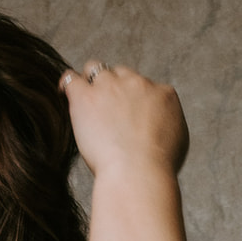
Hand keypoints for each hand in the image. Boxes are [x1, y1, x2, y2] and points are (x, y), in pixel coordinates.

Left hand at [60, 61, 188, 178]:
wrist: (138, 171)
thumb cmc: (157, 166)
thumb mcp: (177, 141)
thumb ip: (167, 125)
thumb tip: (158, 126)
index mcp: (162, 93)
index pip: (143, 86)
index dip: (132, 100)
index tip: (124, 113)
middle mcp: (137, 83)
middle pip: (120, 74)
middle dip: (112, 87)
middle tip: (103, 108)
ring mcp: (110, 87)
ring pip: (95, 69)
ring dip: (90, 82)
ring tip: (83, 99)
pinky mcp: (86, 96)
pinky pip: (71, 78)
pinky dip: (67, 84)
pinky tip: (64, 93)